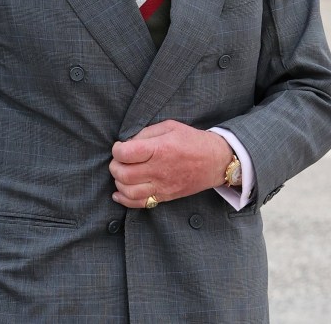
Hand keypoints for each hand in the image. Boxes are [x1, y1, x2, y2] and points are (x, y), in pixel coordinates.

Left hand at [109, 120, 231, 207]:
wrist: (215, 161)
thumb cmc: (192, 140)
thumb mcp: (170, 127)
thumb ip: (146, 133)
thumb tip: (127, 143)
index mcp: (160, 149)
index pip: (126, 153)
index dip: (117, 150)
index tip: (119, 147)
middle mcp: (159, 170)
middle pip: (124, 173)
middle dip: (115, 166)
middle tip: (118, 160)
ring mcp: (162, 186)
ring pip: (129, 191)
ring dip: (119, 182)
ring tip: (121, 173)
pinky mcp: (165, 197)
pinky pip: (140, 204)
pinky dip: (125, 200)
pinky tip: (119, 193)